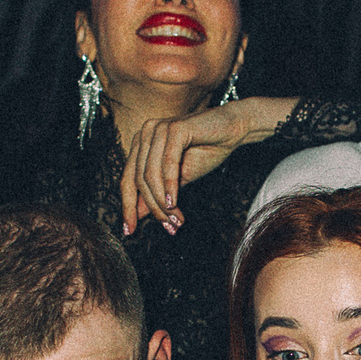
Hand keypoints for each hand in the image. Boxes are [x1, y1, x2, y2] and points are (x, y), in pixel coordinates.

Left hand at [119, 97, 298, 233]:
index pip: (127, 179)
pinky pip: (167, 163)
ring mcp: (158, 128)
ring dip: (162, 202)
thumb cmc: (206, 151)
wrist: (233, 130)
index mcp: (141, 144)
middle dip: (152, 209)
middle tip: (169, 227)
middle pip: (138, 179)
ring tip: (176, 220)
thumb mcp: (177, 179)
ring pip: (151, 174)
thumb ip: (156, 194)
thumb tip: (137, 215)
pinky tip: (174, 203)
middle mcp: (145, 133)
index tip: (130, 231)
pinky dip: (169, 186)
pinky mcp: (175, 128)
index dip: (127, 207)